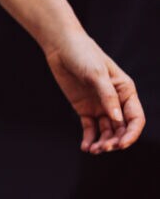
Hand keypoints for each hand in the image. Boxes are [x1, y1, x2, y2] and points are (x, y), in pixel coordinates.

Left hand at [44, 30, 144, 152]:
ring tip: (93, 150)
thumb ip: (107, 97)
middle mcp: (116, 101)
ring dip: (102, 142)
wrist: (62, 49)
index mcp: (126, 91)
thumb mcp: (97, 75)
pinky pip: (90, 128)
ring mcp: (100, 106)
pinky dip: (89, 138)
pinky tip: (85, 147)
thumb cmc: (84, 56)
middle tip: (103, 148)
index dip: (131, 133)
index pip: (135, 118)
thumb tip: (117, 119)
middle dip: (115, 141)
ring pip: (106, 131)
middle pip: (121, 128)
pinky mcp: (84, 109)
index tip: (121, 144)